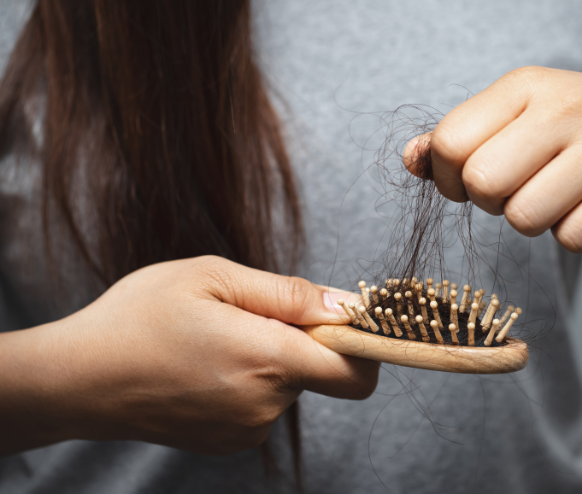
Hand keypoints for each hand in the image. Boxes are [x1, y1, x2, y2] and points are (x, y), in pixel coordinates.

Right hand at [0, 256, 377, 454]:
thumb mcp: (213, 278)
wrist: (78, 379)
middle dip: (300, 340)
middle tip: (246, 315)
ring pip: (289, 385)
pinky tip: (206, 366)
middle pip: (320, 371)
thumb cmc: (140, 317)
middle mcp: (266, 404)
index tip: (343, 320)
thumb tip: (347, 305)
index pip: (357, 371)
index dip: (364, 344)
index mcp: (268, 359)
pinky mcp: (229, 442)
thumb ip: (289, 294)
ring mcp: (247, 430)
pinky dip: (250, 382)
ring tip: (215, 339)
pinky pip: (263, 404)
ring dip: (270, 359)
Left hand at [405, 66, 581, 251]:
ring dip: (534, 221)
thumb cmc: (578, 131)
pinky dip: (576, 234)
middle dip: (491, 202)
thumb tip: (411, 160)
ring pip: (524, 219)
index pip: (450, 143)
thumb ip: (458, 138)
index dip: (450, 178)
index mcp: (526, 84)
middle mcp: (567, 105)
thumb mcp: (518, 118)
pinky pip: (573, 239)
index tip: (473, 180)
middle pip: (483, 184)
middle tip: (519, 190)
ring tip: (560, 195)